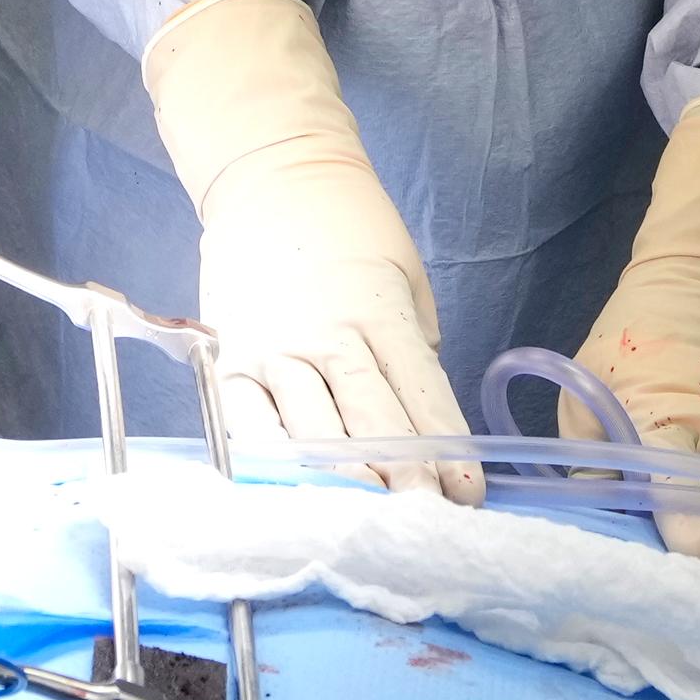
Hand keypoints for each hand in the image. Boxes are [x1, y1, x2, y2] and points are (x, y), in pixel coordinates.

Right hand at [189, 138, 478, 499]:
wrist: (269, 175)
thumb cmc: (351, 226)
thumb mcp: (405, 271)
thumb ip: (413, 341)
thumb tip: (422, 413)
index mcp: (381, 310)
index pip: (421, 391)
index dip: (446, 448)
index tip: (468, 494)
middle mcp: (328, 335)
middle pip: (371, 419)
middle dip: (403, 477)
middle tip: (426, 523)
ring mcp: (275, 349)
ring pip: (312, 430)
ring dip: (345, 482)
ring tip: (370, 524)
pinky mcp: (231, 358)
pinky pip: (249, 422)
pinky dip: (272, 463)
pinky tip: (293, 496)